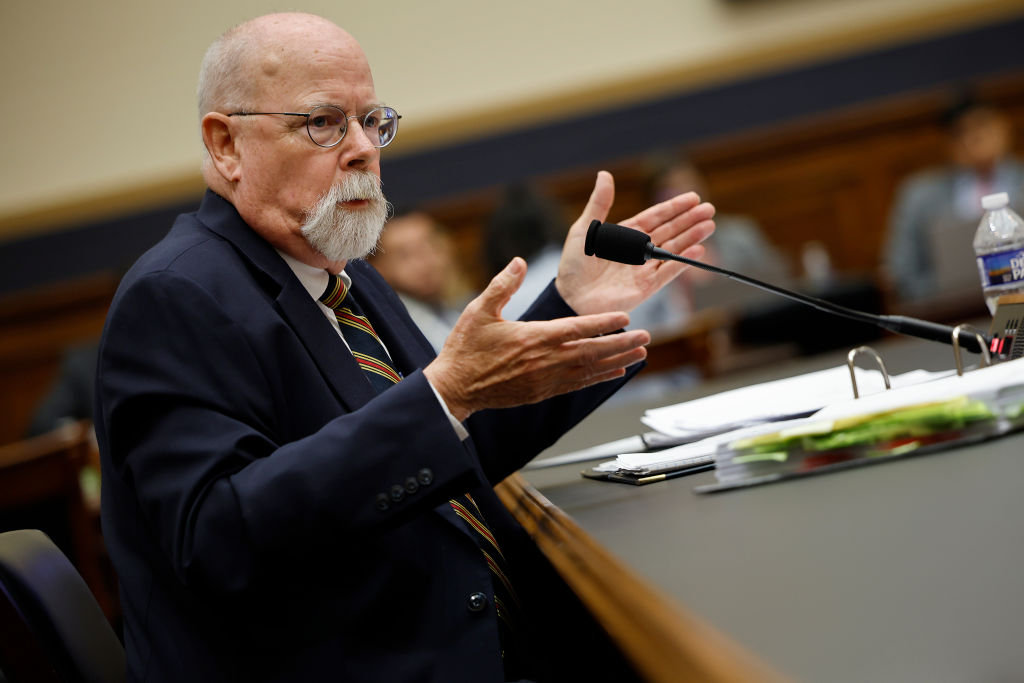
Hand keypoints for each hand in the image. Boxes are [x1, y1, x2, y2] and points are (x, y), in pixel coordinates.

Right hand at [423, 258, 649, 420]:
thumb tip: (520, 262)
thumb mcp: (478, 311)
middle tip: (646, 336)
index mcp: (533, 338)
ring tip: (640, 353)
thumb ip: (502, 285)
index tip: (625, 317)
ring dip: (617, 361)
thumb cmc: (466, 349)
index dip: (603, 323)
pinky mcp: (543, 392)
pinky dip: (600, 378)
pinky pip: (579, 385)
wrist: (455, 388)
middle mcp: (545, 361)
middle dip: (622, 344)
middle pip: (592, 352)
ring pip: (590, 370)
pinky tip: (616, 372)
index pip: (576, 329)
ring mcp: (546, 380)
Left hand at [556, 171, 715, 315]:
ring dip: (691, 238)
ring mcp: (643, 269)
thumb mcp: (585, 229)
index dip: (674, 207)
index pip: (655, 217)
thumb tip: (605, 174)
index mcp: (625, 235)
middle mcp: (637, 250)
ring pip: (672, 250)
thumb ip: (599, 203)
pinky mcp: (646, 287)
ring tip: (709, 226)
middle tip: (709, 209)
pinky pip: (667, 273)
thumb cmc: (574, 265)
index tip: (694, 198)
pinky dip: (682, 262)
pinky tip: (697, 250)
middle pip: (669, 231)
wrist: (570, 298)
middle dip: (689, 220)